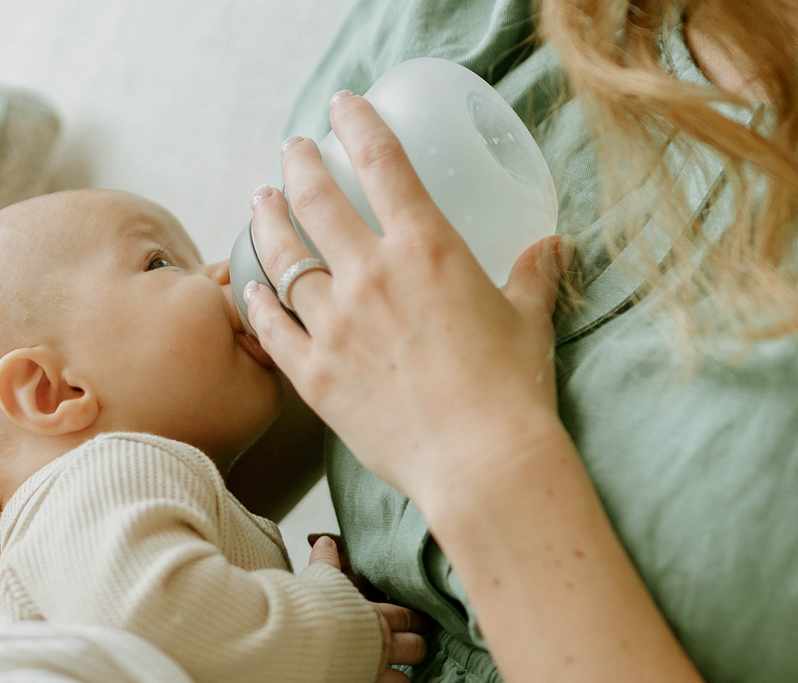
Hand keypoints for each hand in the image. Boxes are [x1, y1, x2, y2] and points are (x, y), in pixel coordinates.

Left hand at [244, 91, 571, 527]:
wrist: (479, 461)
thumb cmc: (511, 390)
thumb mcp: (529, 319)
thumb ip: (532, 276)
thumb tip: (551, 248)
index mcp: (425, 247)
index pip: (382, 162)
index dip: (357, 124)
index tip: (343, 106)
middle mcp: (369, 276)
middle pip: (316, 201)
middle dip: (300, 165)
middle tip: (293, 152)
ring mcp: (334, 327)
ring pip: (282, 261)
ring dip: (267, 225)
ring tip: (261, 204)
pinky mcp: (314, 378)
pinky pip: (271, 330)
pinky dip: (255, 305)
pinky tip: (246, 290)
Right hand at [307, 534, 426, 682]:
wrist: (299, 637)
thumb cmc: (310, 604)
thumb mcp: (319, 578)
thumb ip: (326, 562)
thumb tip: (325, 539)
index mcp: (373, 617)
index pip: (405, 616)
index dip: (415, 618)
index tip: (422, 621)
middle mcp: (376, 649)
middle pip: (413, 650)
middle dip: (417, 651)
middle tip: (419, 653)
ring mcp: (364, 677)